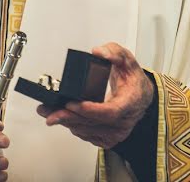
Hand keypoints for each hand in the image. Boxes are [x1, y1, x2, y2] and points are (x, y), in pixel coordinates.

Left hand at [36, 42, 153, 148]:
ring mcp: (116, 132)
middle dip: (69, 117)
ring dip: (66, 122)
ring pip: (88, 130)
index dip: (90, 110)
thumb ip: (114, 52)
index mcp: (130, 102)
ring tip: (48, 113)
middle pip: (94, 123)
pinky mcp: (108, 138)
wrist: (141, 96)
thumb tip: (99, 52)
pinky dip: (73, 126)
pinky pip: (87, 134)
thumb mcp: (127, 59)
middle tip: (50, 112)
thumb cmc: (133, 80)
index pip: (110, 112)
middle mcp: (124, 121)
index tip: (73, 104)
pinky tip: (62, 119)